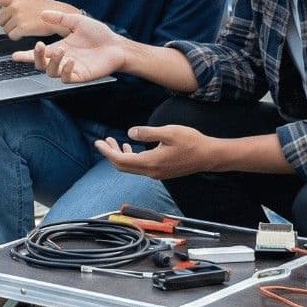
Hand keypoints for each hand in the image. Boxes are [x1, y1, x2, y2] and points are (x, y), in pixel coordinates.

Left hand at [0, 0, 79, 38]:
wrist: (61, 15)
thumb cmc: (46, 10)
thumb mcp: (30, 1)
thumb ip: (16, 5)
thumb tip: (3, 13)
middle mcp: (15, 5)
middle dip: (7, 24)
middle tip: (21, 23)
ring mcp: (18, 16)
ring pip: (5, 30)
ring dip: (14, 31)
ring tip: (27, 26)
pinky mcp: (22, 26)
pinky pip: (12, 36)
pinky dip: (18, 37)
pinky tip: (27, 32)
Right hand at [11, 10, 124, 81]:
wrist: (116, 45)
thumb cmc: (99, 34)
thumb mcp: (77, 21)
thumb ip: (60, 18)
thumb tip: (43, 14)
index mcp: (59, 47)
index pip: (39, 54)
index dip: (26, 56)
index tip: (14, 56)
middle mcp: (62, 60)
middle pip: (41, 65)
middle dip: (37, 57)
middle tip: (39, 46)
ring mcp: (70, 69)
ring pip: (51, 72)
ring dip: (53, 62)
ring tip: (61, 51)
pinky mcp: (80, 76)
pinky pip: (66, 78)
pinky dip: (66, 70)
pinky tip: (71, 61)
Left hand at [93, 125, 215, 179]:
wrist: (209, 156)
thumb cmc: (192, 142)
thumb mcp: (169, 132)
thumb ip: (148, 133)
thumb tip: (130, 133)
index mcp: (150, 162)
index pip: (120, 160)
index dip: (107, 151)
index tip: (98, 142)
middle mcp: (150, 171)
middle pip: (122, 166)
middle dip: (110, 153)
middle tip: (103, 141)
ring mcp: (155, 174)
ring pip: (130, 167)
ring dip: (120, 155)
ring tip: (113, 141)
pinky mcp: (160, 172)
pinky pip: (139, 167)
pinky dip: (130, 158)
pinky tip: (130, 148)